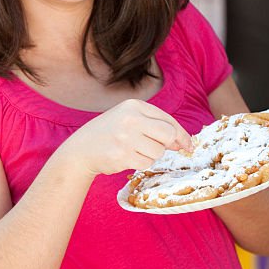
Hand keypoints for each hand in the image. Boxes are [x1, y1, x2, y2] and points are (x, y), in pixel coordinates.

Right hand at [59, 99, 192, 176]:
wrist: (81, 150)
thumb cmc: (109, 133)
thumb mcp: (129, 119)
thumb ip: (155, 125)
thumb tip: (182, 142)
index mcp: (134, 105)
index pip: (168, 120)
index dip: (181, 135)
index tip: (187, 145)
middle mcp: (130, 119)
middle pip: (168, 135)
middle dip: (168, 145)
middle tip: (159, 148)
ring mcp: (125, 137)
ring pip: (158, 152)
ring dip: (151, 155)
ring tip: (134, 151)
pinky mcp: (122, 155)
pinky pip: (146, 163)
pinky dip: (141, 163)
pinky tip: (128, 158)